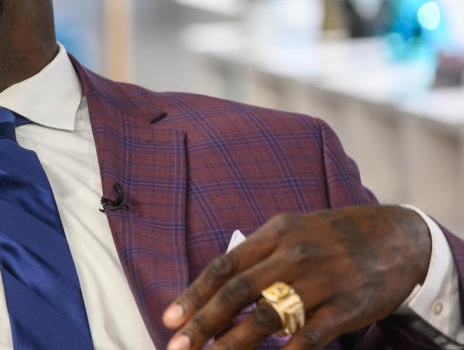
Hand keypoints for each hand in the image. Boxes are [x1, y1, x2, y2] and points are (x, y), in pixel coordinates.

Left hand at [161, 205, 430, 349]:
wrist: (398, 235)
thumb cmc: (334, 235)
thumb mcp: (293, 229)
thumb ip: (258, 253)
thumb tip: (217, 285)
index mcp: (275, 233)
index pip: (224, 265)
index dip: (195, 294)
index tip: (170, 319)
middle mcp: (294, 254)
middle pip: (238, 291)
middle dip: (204, 322)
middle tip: (178, 345)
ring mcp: (321, 280)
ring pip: (269, 315)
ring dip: (235, 341)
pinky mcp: (349, 305)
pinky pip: (312, 334)